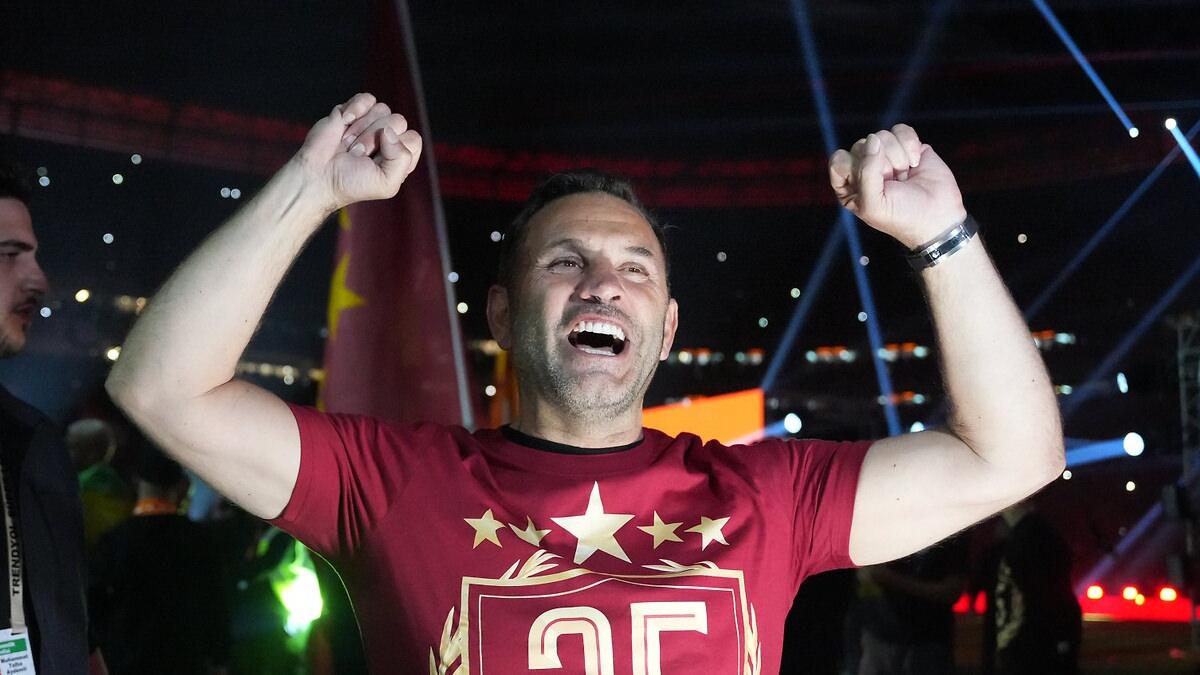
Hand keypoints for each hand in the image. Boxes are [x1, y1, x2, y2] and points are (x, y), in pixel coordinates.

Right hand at [293, 93, 422, 213]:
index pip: (414, 139)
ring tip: (349, 144)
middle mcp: (389, 138)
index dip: (396, 148)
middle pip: (399, 121)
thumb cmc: (352, 183)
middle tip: (358, 155)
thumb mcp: (387, 183)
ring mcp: (371, 123)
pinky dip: (356, 109)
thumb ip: (402, 159)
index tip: (377, 161)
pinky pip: (367, 98)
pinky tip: (345, 122)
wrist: (319, 174)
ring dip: (362, 129)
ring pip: (383, 109)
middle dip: (374, 139)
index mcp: (400, 155)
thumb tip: (389, 131)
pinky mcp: (354, 111)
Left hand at [828, 124, 966, 248]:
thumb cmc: (901, 217)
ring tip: (905, 176)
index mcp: (848, 185)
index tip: (871, 184)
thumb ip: (866, 173)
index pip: (839, 161)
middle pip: (861, 145)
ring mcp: (885, 155)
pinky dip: (910, 145)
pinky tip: (915, 163)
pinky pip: (900, 130)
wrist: (938, 217)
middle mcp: (864, 168)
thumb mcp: (873, 204)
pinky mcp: (906, 146)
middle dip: (882, 165)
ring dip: (898, 157)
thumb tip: (873, 138)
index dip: (856, 168)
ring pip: (882, 136)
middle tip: (894, 184)